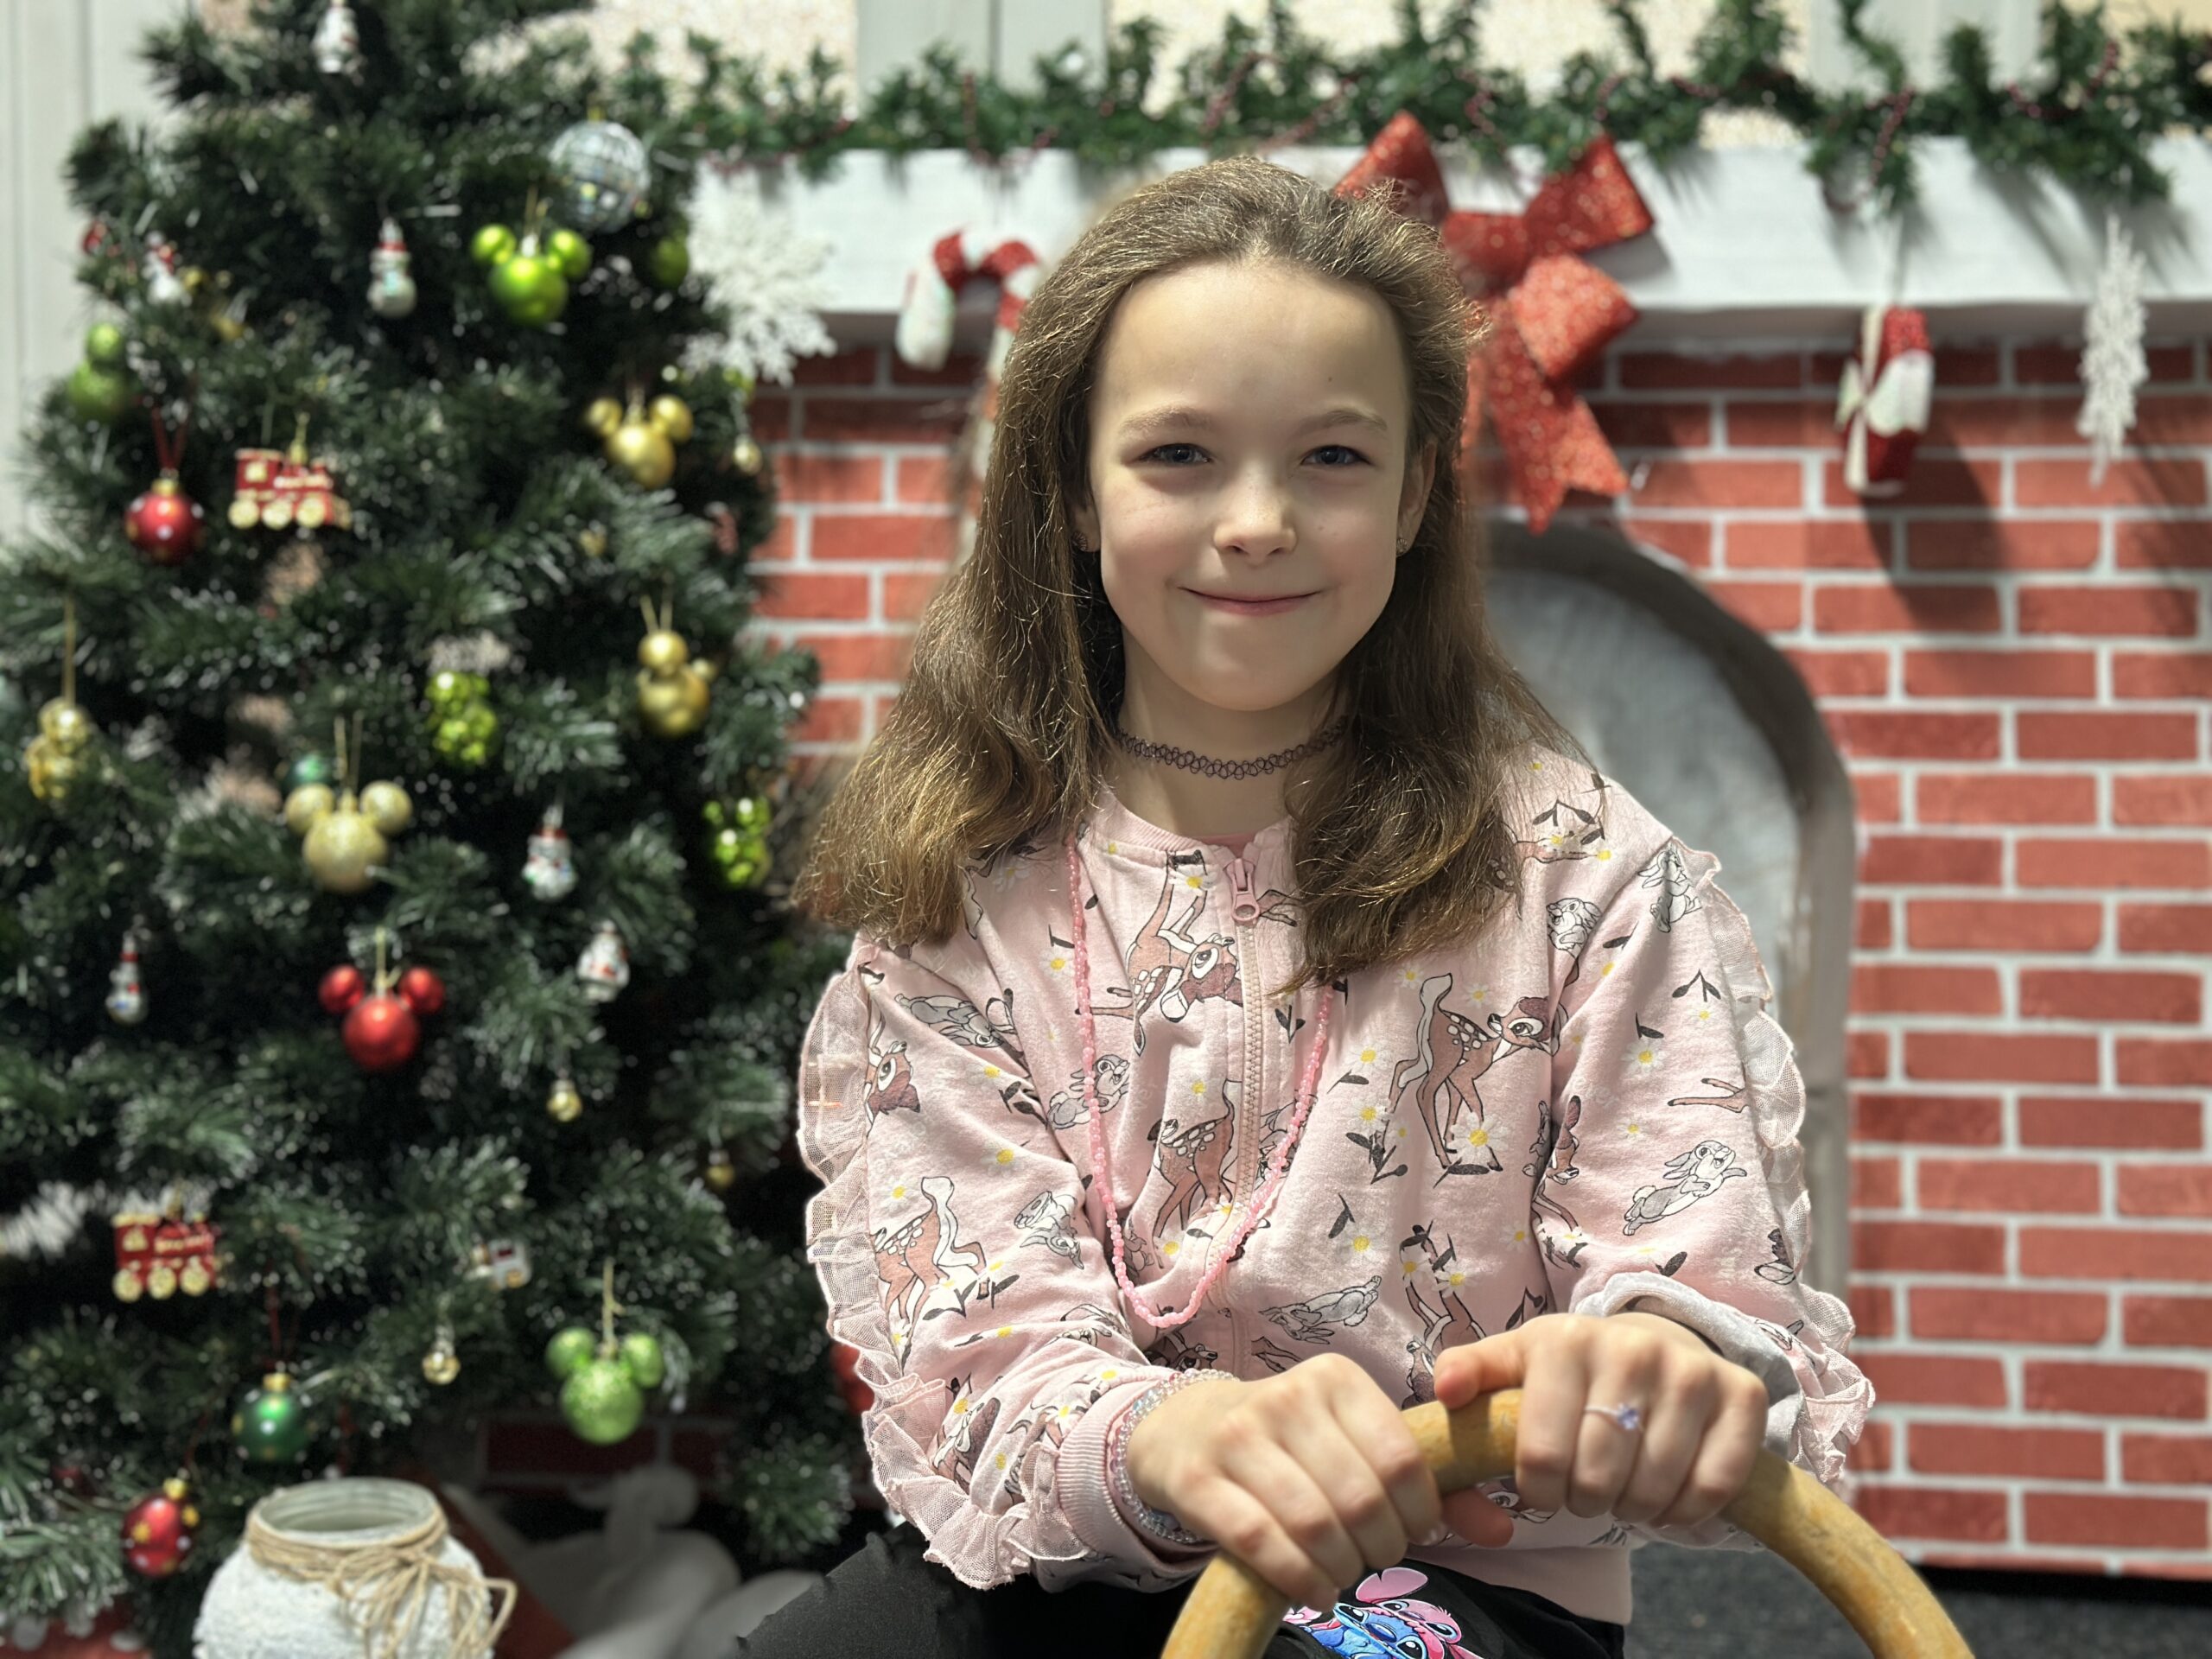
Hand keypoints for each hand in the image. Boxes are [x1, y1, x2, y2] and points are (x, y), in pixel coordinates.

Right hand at [1122, 1353, 1498, 1611]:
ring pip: (1311, 1522)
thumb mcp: (1356, 1441)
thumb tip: (1504, 1529)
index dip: (1419, 1514)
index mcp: (1336, 1380)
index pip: (1401, 1459)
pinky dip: (1296, 1578)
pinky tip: (1312, 1590)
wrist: (1185, 1427)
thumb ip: (1430, 1483)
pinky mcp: (1196, 1478)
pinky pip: (1257, 1541)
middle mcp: (1287, 1397)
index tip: (1412, 1533)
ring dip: (1339, 1568)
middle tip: (1374, 1557)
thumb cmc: (1291, 1441)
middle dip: (1380, 1546)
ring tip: (1342, 1577)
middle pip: (1359, 1498)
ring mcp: (1237, 1435)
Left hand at [1433, 1310, 1767, 1540]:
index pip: (1544, 1458)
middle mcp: (1632, 1348)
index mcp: (1565, 1340)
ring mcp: (1692, 1370)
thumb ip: (1472, 1372)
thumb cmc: (1573, 1368)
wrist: (1657, 1343)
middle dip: (1586, 1500)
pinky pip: (1712, 1488)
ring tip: (1622, 1488)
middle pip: (1600, 1479)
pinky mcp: (1742, 1396)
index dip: (1540, 1492)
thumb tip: (1444, 1392)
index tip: (1543, 1487)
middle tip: (1586, 1489)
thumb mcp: (1517, 1360)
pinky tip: (1667, 1494)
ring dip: (1634, 1508)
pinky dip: (1686, 1511)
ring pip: (1654, 1489)